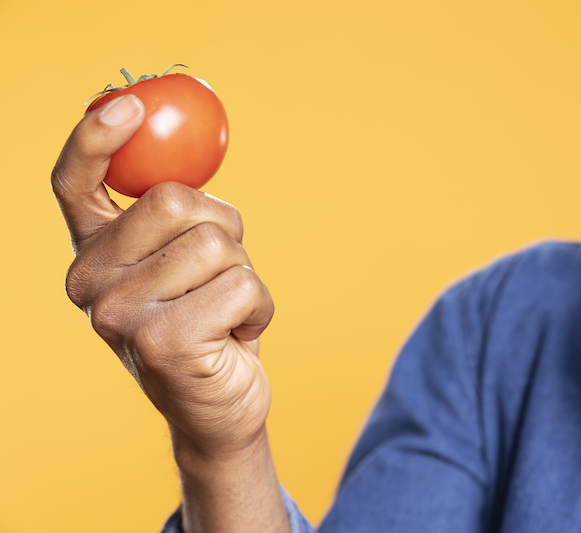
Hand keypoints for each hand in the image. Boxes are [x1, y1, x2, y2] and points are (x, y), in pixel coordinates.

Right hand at [52, 94, 274, 458]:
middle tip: (221, 272)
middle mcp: (91, 283)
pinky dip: (259, 305)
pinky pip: (241, 285)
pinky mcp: (162, 343)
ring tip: (228, 310)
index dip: (95, 137)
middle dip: (224, 228)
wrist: (218, 405)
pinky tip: (238, 334)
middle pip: (175, 202)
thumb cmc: (207, 321)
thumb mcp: (183, 263)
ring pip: (217, 243)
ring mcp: (120, 315)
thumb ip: (173, 218)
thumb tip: (185, 148)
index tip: (132, 108)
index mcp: (93, 254)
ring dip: (245, 272)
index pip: (74, 183)